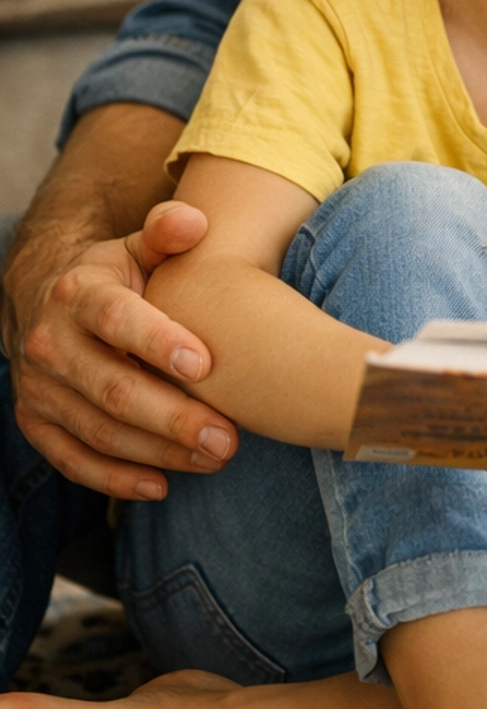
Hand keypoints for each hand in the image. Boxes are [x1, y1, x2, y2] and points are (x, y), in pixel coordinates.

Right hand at [10, 200, 239, 501]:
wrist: (48, 302)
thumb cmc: (117, 277)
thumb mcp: (137, 249)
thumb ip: (167, 234)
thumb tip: (194, 222)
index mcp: (77, 295)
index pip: (116, 319)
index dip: (158, 341)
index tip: (206, 364)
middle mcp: (49, 343)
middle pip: (112, 388)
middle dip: (172, 417)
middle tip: (228, 437)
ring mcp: (39, 389)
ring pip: (99, 431)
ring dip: (158, 452)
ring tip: (215, 457)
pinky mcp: (36, 424)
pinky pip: (73, 461)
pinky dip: (116, 479)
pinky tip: (162, 487)